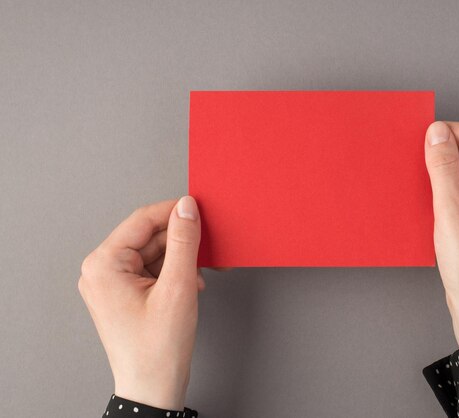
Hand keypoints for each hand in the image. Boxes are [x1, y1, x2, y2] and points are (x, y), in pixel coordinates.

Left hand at [78, 197, 204, 409]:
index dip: (174, 211)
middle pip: (149, 237)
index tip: (199, 208)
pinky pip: (153, 269)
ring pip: (154, 253)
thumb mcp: (177, 287)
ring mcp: (113, 283)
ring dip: (182, 258)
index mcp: (104, 264)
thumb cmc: (157, 349)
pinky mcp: (125, 294)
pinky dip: (176, 272)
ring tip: (203, 271)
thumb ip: (183, 242)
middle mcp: (102, 270)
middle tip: (210, 244)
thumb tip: (186, 208)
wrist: (152, 389)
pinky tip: (193, 283)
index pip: (142, 220)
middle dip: (182, 241)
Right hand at [424, 122, 458, 347]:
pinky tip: (436, 200)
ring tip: (427, 187)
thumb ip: (443, 167)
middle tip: (421, 161)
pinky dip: (455, 191)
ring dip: (450, 175)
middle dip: (450, 156)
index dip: (452, 133)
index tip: (425, 133)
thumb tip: (437, 132)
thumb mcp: (452, 212)